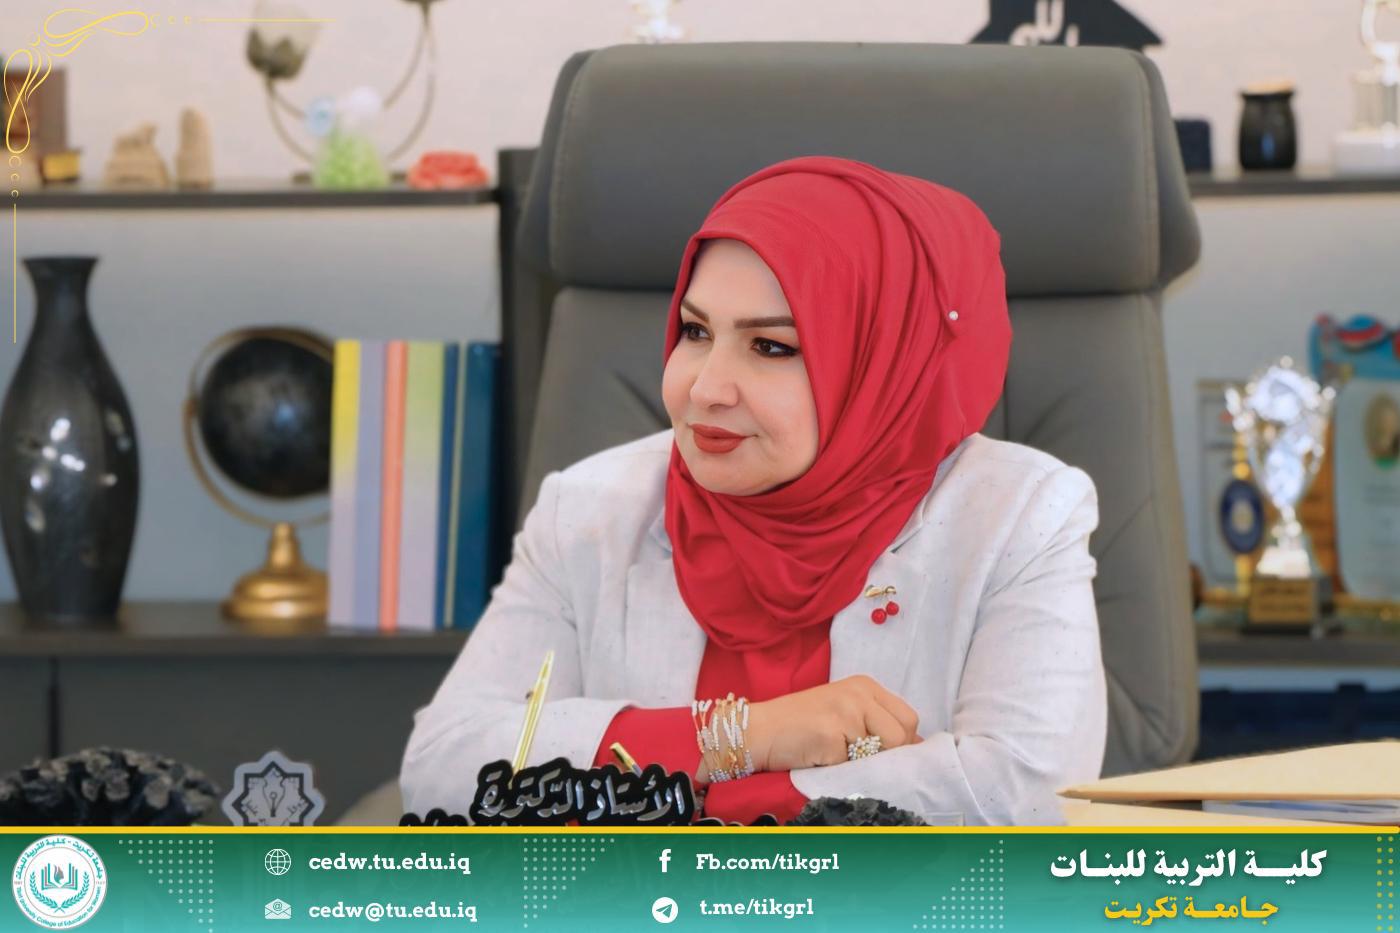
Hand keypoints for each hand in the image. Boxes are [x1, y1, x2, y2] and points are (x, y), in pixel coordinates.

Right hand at [745, 675, 921, 771]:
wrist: (760, 730)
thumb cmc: (802, 724)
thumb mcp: (845, 713)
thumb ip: (878, 723)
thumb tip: (917, 747)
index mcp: (865, 686)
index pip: (908, 718)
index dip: (902, 742)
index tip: (880, 752)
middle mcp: (858, 694)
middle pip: (901, 734)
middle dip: (887, 754)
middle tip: (858, 757)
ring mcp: (844, 712)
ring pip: (880, 751)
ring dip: (861, 761)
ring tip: (836, 753)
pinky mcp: (829, 733)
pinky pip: (852, 764)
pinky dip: (839, 768)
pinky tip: (819, 756)